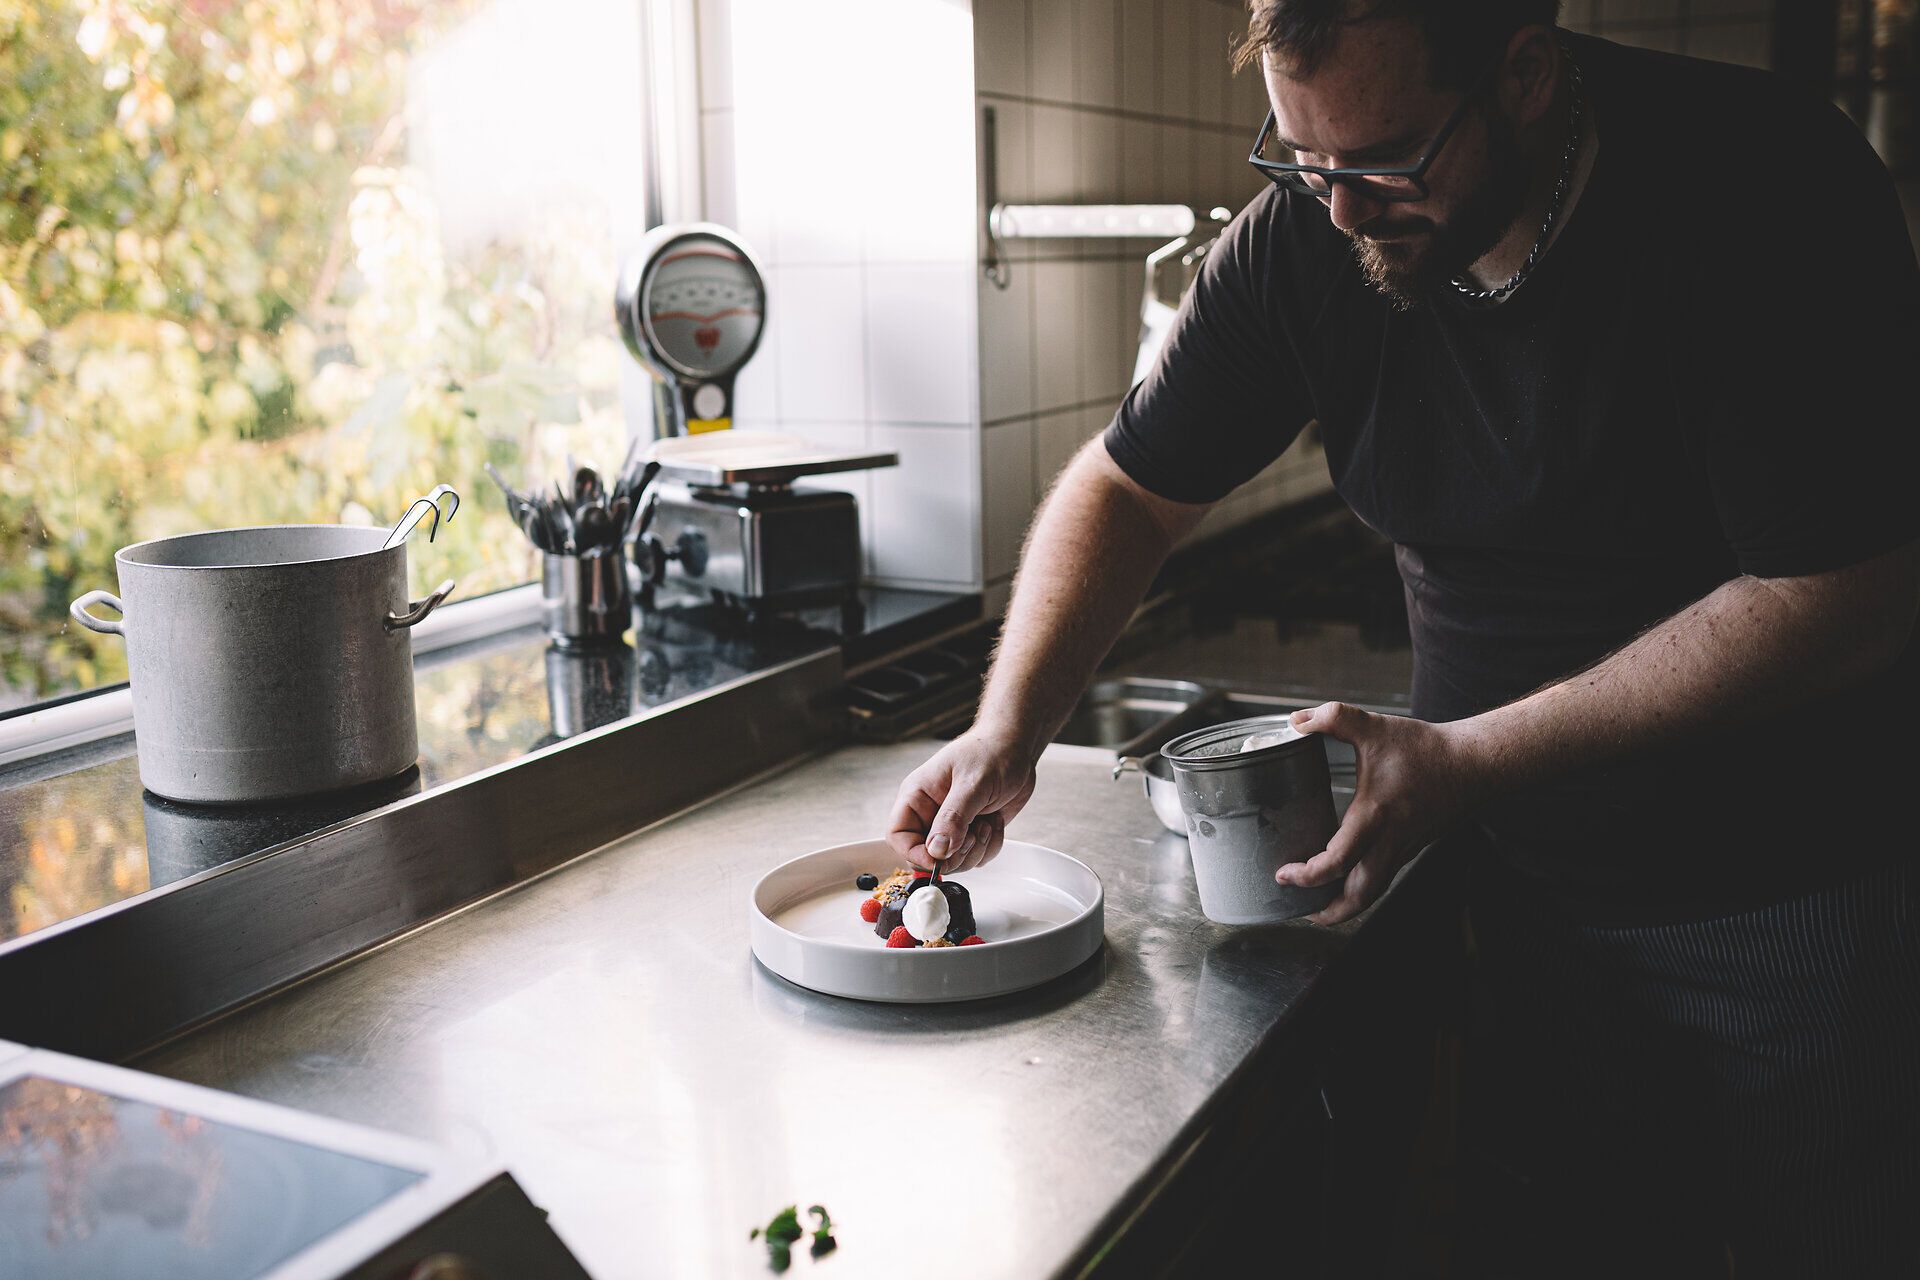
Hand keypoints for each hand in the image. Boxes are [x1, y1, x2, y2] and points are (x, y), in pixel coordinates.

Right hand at [886, 729, 1038, 873]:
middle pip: (926, 855)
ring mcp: (953, 825)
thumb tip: (937, 850)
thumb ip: (953, 818)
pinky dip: (990, 846)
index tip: (938, 860)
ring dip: (975, 850)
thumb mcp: (972, 784)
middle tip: (973, 835)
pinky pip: (975, 857)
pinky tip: (995, 821)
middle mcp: (931, 813)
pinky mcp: (972, 831)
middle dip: (954, 855)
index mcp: (918, 796)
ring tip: (987, 822)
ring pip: (953, 861)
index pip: (898, 835)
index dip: (914, 853)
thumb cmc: (991, 752)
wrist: (1017, 748)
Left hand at [1277, 702, 1489, 924]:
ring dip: (1347, 905)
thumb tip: (1297, 720)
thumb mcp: (1375, 727)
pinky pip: (1385, 876)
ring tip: (1321, 906)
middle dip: (1329, 912)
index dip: (1308, 876)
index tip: (1283, 874)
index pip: (1338, 862)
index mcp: (1375, 817)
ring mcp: (1404, 848)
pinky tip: (1350, 875)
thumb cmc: (1427, 749)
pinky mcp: (1412, 846)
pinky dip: (1363, 886)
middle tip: (1303, 910)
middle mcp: (1390, 841)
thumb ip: (1334, 718)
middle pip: (1360, 896)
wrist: (1476, 763)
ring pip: (1375, 891)